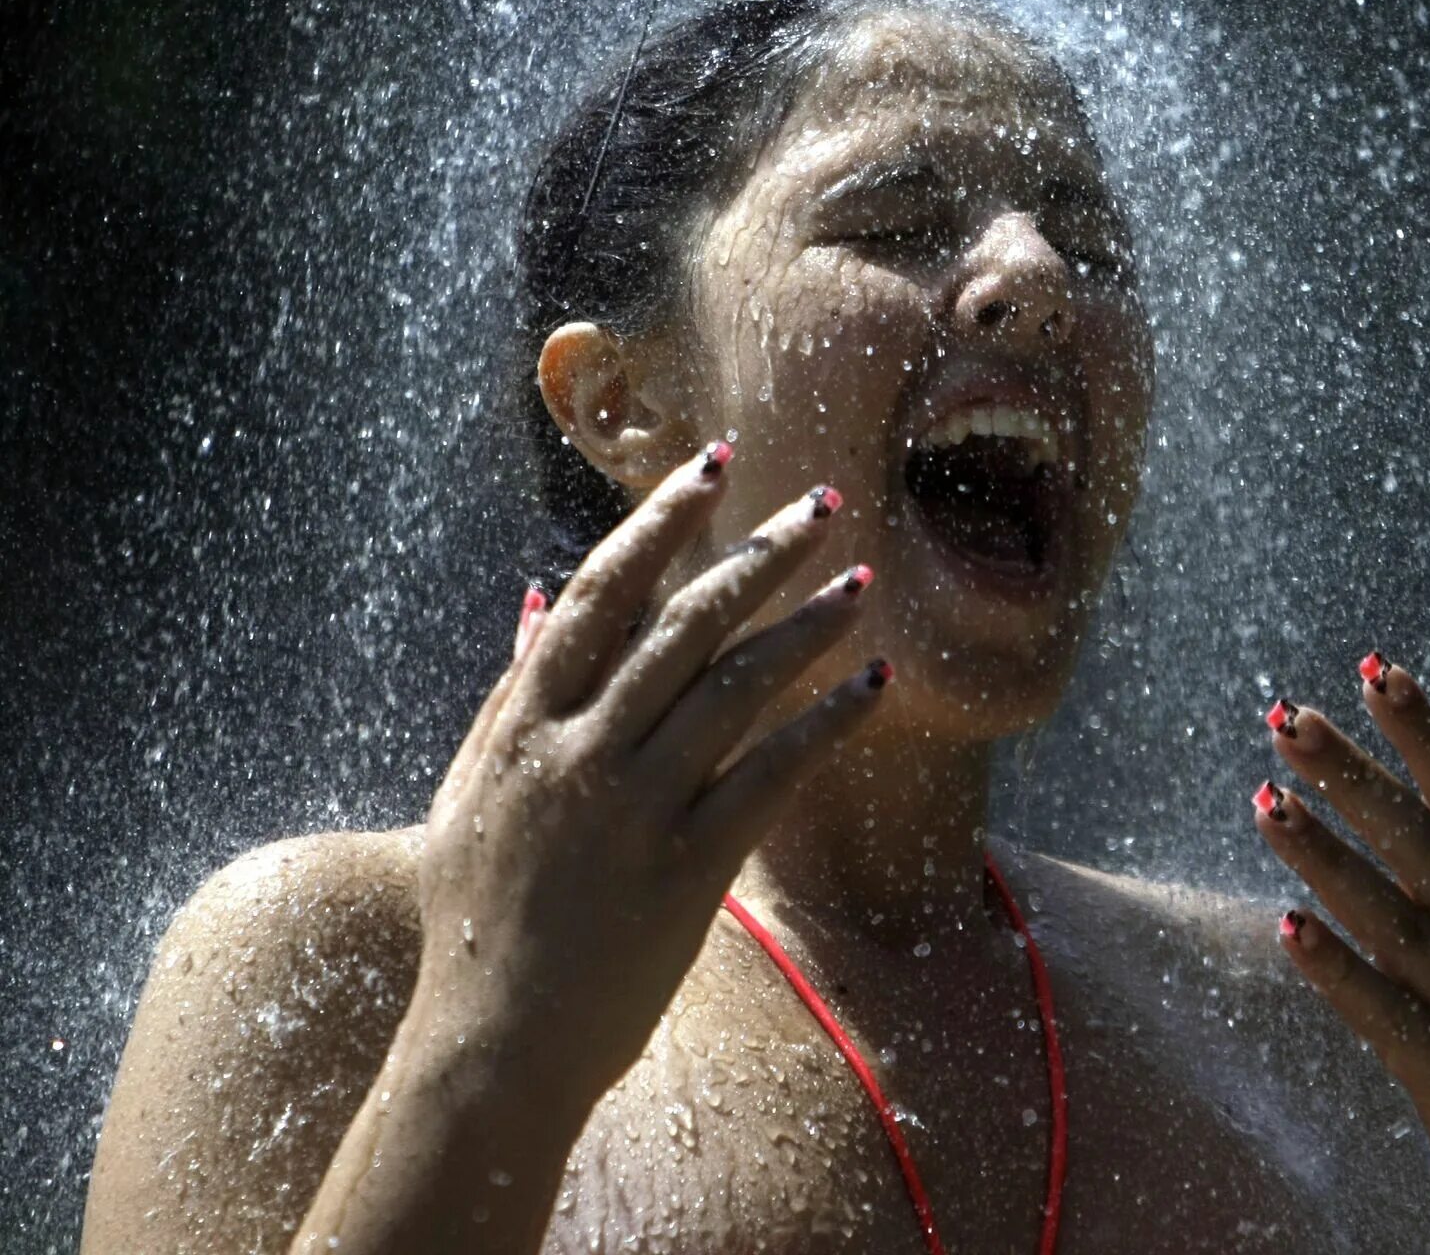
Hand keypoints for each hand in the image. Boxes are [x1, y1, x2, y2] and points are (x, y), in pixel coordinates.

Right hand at [413, 445, 888, 1118]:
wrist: (491, 1051)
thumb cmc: (476, 917)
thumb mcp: (471, 791)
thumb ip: (509, 690)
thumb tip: (541, 596)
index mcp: (527, 722)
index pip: (606, 591)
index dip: (663, 519)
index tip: (715, 464)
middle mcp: (581, 750)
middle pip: (687, 622)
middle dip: (761, 551)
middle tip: (826, 500)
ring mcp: (635, 808)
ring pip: (737, 686)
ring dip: (807, 623)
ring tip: (862, 575)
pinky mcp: (687, 868)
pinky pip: (772, 775)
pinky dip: (825, 722)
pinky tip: (871, 681)